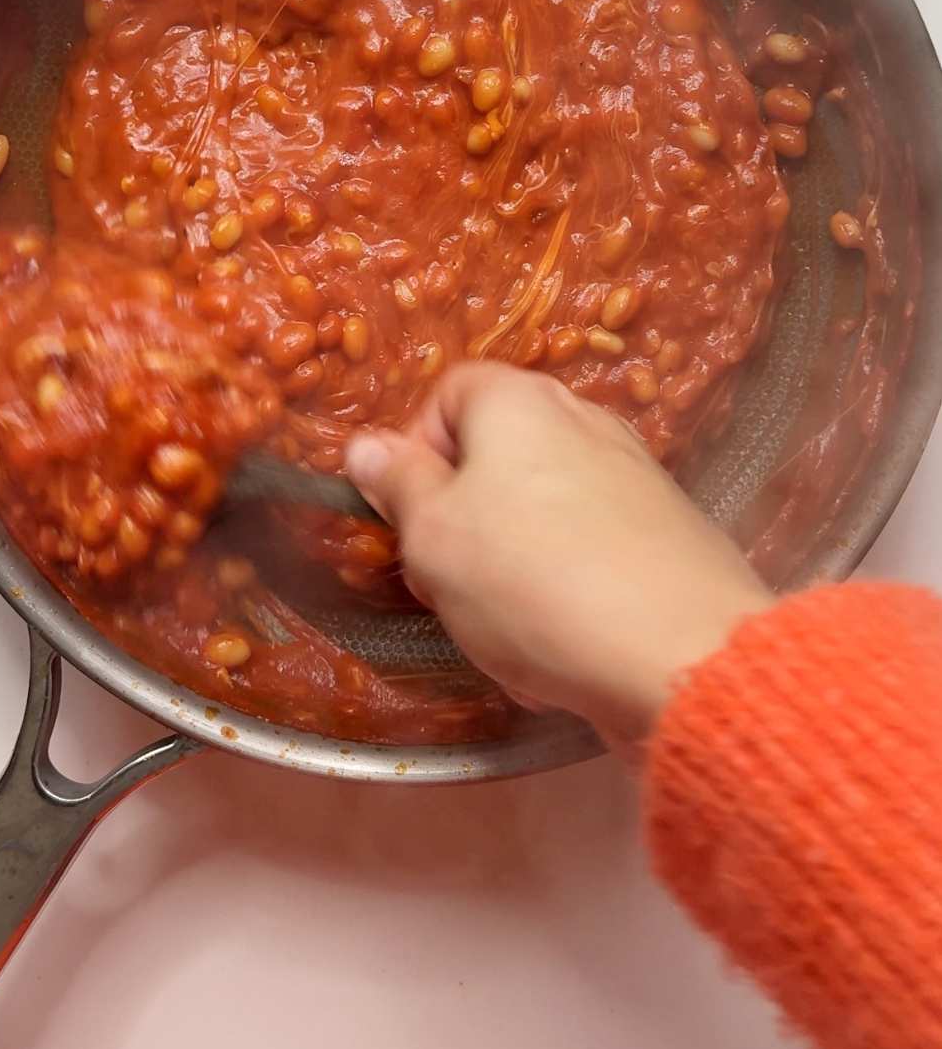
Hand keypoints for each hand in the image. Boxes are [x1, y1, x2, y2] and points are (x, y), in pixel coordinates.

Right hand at [346, 363, 772, 746]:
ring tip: (505, 626)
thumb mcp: (434, 536)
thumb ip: (398, 484)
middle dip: (462, 518)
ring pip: (541, 510)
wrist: (682, 655)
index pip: (449, 393)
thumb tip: (367, 444)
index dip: (416, 450)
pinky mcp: (668, 534)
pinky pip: (593, 549)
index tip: (408, 515)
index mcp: (520, 400)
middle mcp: (584, 420)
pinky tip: (563, 644)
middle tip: (447, 582)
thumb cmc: (533, 581)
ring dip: (511, 563)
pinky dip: (568, 589)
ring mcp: (634, 475)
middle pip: (497, 454)